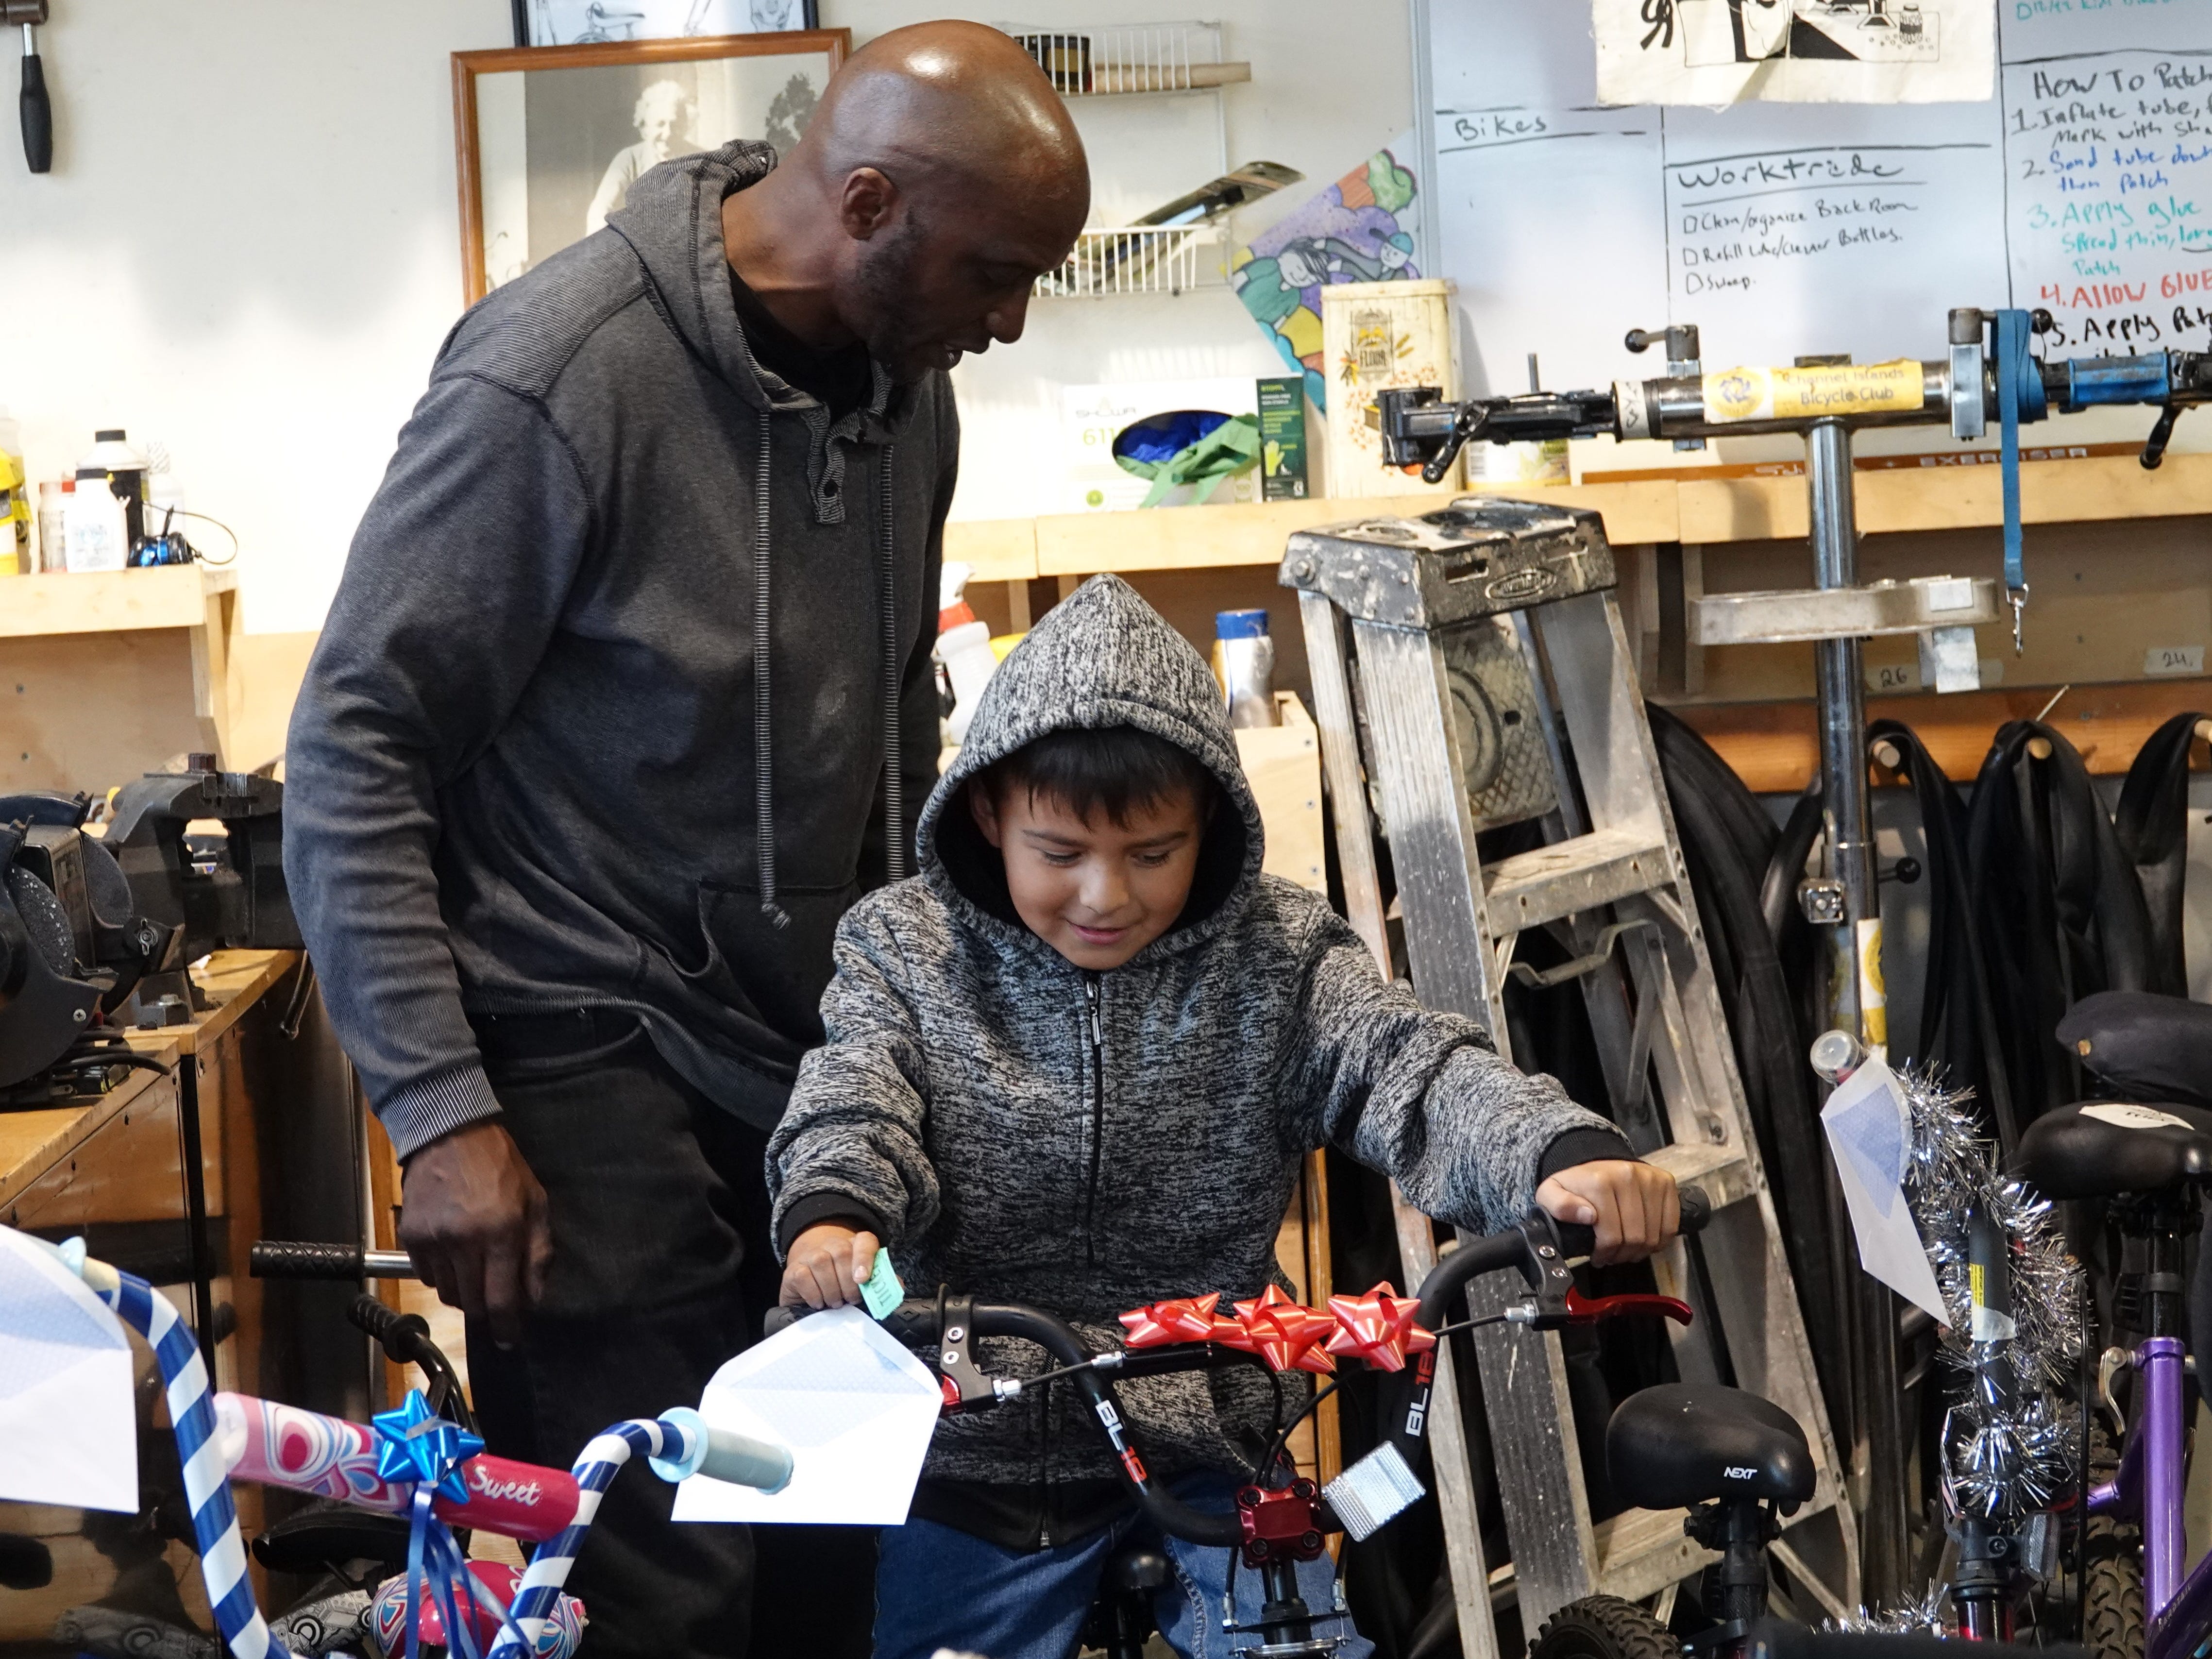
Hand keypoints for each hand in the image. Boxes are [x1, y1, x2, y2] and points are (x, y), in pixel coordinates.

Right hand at [398, 1119, 551, 1347]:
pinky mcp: (410, 1236)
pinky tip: (453, 1254)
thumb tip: (535, 1297)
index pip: (502, 1299)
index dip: (507, 1327)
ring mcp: (433, 1240)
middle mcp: (465, 1241)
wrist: (448, 1134)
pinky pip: (426, 1276)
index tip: (510, 1339)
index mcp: (501, 1232)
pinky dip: (442, 1275)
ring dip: (464, 1292)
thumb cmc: (499, 1166)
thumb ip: (538, 1252)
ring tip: (475, 1269)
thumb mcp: (536, 1202)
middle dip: (487, 1309)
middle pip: (472, 1304)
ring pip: (448, 1295)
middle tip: (496, 1298)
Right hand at [781, 1224, 880, 1309]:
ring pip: (821, 1261)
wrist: (810, 1285)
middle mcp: (833, 1245)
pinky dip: (813, 1294)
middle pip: (842, 1252)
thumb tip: (897, 1287)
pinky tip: (819, 1302)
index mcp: (855, 1246)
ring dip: (831, 1289)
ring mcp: (812, 1255)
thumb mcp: (863, 1284)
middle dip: (848, 1281)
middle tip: (850, 1299)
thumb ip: (881, 1282)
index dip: (865, 1258)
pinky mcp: (794, 1269)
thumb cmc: (843, 1286)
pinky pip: (803, 1276)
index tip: (863, 1279)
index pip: (865, 1241)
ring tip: (835, 1302)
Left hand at [1535, 1160, 1678, 1266]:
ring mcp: (1650, 1178)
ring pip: (1654, 1235)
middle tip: (1613, 1255)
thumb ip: (1559, 1206)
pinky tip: (1644, 1240)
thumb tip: (1586, 1216)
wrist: (1598, 1166)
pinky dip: (1659, 1241)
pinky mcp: (1666, 1182)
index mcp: (1600, 1181)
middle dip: (1622, 1255)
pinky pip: (1670, 1226)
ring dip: (1640, 1251)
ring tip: (1626, 1249)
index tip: (1598, 1257)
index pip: (1611, 1236)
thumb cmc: (1577, 1187)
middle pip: (1635, 1238)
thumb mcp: (1552, 1194)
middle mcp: (1628, 1176)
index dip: (1604, 1254)